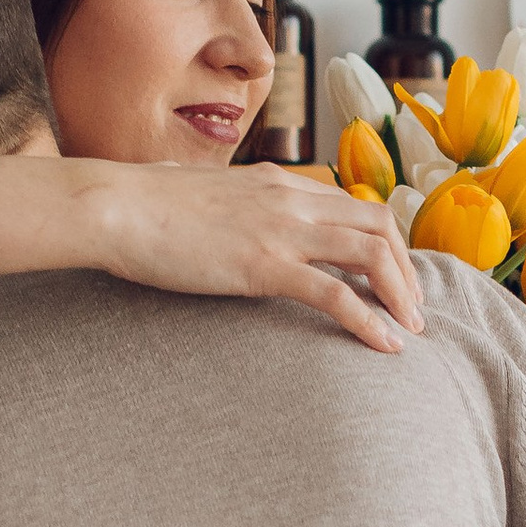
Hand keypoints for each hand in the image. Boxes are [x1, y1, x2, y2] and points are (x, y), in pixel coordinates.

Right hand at [0, 155, 423, 349]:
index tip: (393, 276)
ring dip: (400, 293)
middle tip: (412, 309)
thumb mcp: (205, 195)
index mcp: (279, 182)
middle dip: (406, 268)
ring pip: (371, 252)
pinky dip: (369, 320)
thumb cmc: (143, 204)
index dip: (385, 240)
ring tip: (409, 330)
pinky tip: (384, 345)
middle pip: (379, 223)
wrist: (113, 206)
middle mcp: (291, 198)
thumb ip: (237, 208)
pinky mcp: (263, 265)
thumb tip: (237, 225)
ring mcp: (280, 230)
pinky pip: (334, 293)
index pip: (353, 203)